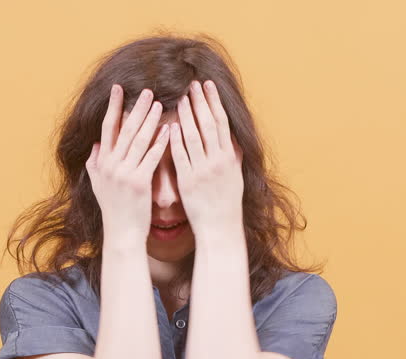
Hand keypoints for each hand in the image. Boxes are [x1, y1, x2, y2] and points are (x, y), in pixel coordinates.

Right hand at [85, 85, 170, 244]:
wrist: (122, 234)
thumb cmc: (114, 210)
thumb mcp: (98, 185)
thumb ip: (94, 164)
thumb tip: (95, 145)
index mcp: (102, 163)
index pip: (107, 128)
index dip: (113, 107)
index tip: (118, 89)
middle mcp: (111, 165)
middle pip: (124, 130)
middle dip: (136, 108)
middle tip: (147, 91)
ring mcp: (124, 174)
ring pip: (138, 140)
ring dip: (149, 120)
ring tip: (159, 104)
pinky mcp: (139, 183)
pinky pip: (151, 158)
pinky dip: (160, 143)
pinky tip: (170, 129)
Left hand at [167, 80, 244, 239]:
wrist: (220, 228)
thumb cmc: (227, 203)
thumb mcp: (235, 176)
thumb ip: (233, 155)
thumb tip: (233, 136)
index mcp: (229, 158)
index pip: (222, 123)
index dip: (214, 102)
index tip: (208, 85)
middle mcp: (218, 161)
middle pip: (208, 125)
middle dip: (201, 102)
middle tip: (192, 84)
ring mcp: (203, 171)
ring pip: (194, 137)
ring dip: (187, 116)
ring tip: (180, 98)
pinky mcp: (188, 181)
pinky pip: (181, 157)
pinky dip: (176, 140)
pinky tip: (170, 126)